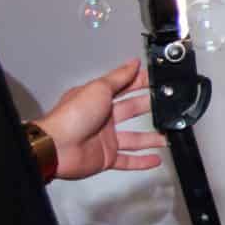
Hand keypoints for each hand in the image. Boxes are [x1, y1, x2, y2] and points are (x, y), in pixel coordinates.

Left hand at [37, 58, 165, 180]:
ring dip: (151, 137)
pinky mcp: (106, 158)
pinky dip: (141, 161)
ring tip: (168, 135)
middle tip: (168, 104)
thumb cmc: (71, 116)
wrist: (56, 147)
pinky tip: (154, 159)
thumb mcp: (98, 89)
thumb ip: (119, 77)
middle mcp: (102, 118)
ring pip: (134, 138)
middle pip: (132, 111)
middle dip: (150, 107)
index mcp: (99, 99)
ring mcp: (105, 139)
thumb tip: (133, 63)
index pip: (125, 88)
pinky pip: (127, 160)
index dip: (141, 83)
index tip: (158, 80)